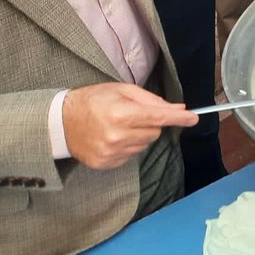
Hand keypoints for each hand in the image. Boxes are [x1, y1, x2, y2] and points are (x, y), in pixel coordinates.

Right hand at [62, 83, 196, 169]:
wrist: (61, 123)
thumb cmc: (93, 100)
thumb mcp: (122, 90)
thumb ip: (152, 100)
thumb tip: (177, 108)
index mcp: (121, 114)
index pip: (159, 118)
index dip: (179, 118)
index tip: (194, 118)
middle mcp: (117, 136)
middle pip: (155, 132)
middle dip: (151, 123)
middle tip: (133, 114)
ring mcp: (110, 153)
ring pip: (145, 144)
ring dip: (139, 135)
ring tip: (119, 125)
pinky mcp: (106, 164)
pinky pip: (131, 155)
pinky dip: (128, 146)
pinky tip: (112, 137)